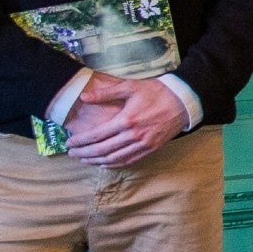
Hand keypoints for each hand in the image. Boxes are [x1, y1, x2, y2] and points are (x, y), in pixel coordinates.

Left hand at [64, 75, 187, 167]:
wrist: (182, 101)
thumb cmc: (156, 91)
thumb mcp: (130, 86)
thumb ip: (106, 93)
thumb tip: (84, 97)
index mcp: (126, 120)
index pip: (97, 135)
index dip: (81, 141)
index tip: (69, 143)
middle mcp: (134, 135)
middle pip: (103, 150)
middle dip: (85, 153)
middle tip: (72, 153)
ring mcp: (143, 144)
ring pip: (115, 159)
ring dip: (97, 161)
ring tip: (84, 160)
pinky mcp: (151, 148)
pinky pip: (129, 160)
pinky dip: (114, 164)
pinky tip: (104, 164)